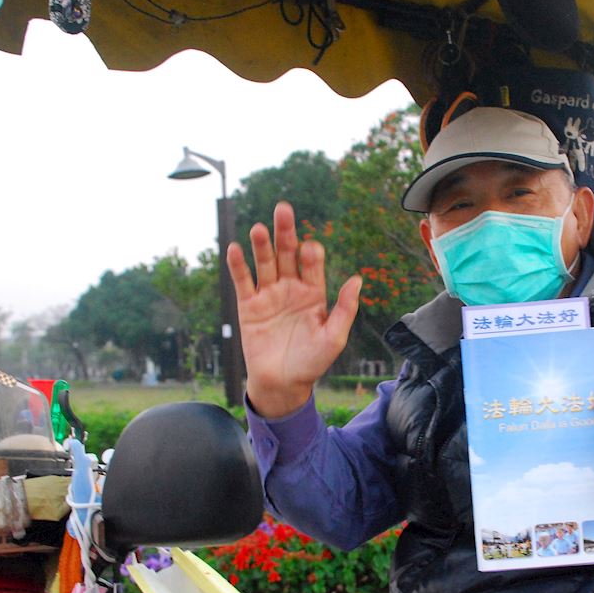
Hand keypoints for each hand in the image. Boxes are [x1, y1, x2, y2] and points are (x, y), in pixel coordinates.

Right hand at [227, 201, 361, 417]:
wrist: (283, 383)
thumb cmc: (312, 362)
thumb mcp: (334, 337)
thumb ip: (345, 309)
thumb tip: (357, 279)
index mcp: (314, 293)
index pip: (312, 264)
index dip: (311, 254)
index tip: (310, 249)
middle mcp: (291, 288)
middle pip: (287, 253)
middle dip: (285, 232)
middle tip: (283, 209)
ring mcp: (269, 295)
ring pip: (265, 263)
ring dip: (261, 244)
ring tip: (259, 228)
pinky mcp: (249, 306)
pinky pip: (243, 281)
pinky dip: (238, 265)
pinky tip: (236, 249)